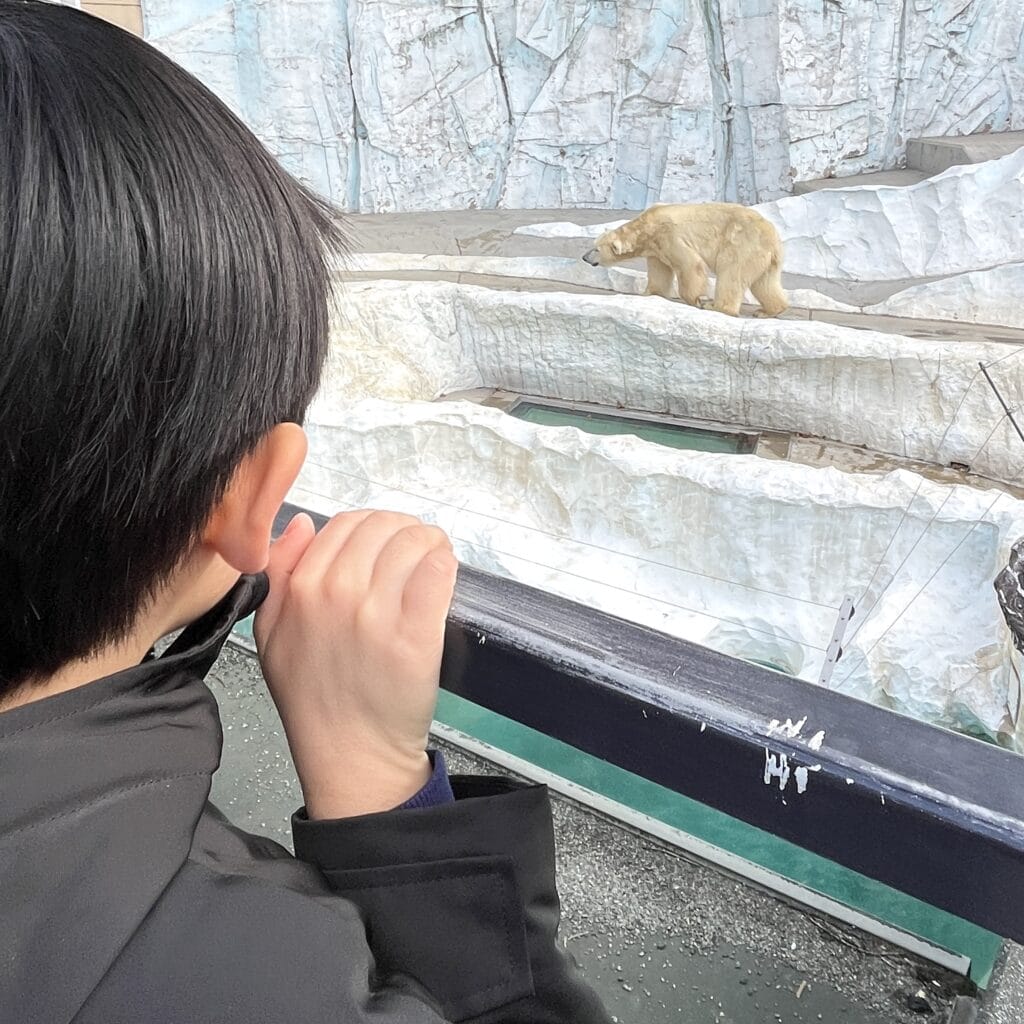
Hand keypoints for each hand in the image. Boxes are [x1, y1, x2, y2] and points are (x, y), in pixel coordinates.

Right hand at [254, 510, 457, 818]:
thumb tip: (302, 523)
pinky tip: (444, 573)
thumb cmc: (313, 698)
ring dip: (430, 542)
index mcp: (301, 588)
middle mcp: (338, 593)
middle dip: (404, 530)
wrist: (349, 754)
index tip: (386, 542)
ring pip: (414, 542)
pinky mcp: (416, 634)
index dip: (372, 526)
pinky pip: (437, 572)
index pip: (346, 524)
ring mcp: (377, 614)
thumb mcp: (270, 634)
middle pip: (383, 527)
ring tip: (434, 558)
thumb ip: (278, 573)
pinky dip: (445, 563)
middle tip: (416, 548)